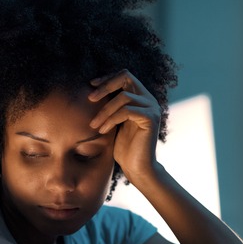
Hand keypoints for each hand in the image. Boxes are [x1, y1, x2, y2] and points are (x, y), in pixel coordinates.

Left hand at [88, 69, 160, 185]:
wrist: (136, 167)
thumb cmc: (123, 148)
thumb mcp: (113, 122)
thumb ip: (110, 106)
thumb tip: (90, 90)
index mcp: (140, 98)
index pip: (125, 76)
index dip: (107, 78)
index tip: (90, 85)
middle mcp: (148, 99)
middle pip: (126, 77)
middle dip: (106, 86)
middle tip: (90, 98)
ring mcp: (152, 108)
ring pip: (123, 97)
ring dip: (104, 110)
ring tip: (94, 124)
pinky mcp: (151, 118)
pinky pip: (126, 111)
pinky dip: (111, 119)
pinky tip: (103, 130)